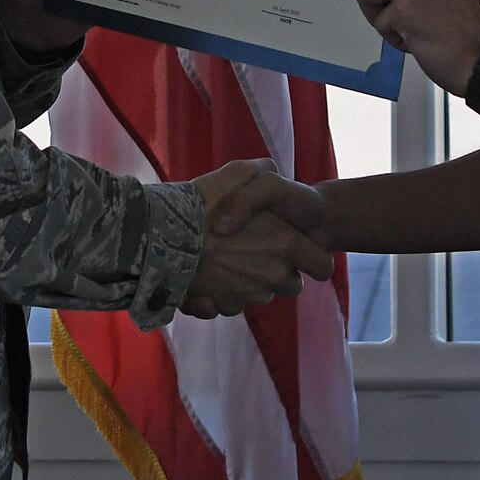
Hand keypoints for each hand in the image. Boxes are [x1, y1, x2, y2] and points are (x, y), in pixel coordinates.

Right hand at [179, 160, 334, 318]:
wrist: (156, 237)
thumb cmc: (202, 202)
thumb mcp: (239, 172)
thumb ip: (264, 172)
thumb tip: (271, 177)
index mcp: (286, 245)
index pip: (322, 267)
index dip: (312, 258)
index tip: (298, 248)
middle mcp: (272, 275)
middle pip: (292, 285)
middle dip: (280, 271)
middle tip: (257, 249)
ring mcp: (248, 295)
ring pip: (262, 294)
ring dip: (251, 280)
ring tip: (227, 257)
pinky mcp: (224, 307)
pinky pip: (235, 304)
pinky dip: (225, 293)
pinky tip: (210, 274)